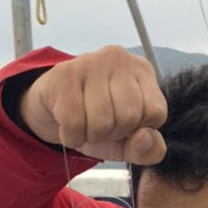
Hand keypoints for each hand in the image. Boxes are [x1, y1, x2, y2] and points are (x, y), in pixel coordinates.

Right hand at [20, 46, 167, 163]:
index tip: (123, 122)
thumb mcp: (126, 142)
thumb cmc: (95, 121)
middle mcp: (119, 58)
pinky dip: (71, 136)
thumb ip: (147, 149)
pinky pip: (74, 124)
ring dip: (90, 136)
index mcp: (142, 71)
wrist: (51, 109)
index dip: (138, 129)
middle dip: (113, 133)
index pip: (156, 113)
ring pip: (102, 122)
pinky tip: (67, 123)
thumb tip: (146, 138)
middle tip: (99, 123)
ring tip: (83, 122)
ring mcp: (92, 61)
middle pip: (129, 117)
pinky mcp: (65, 73)